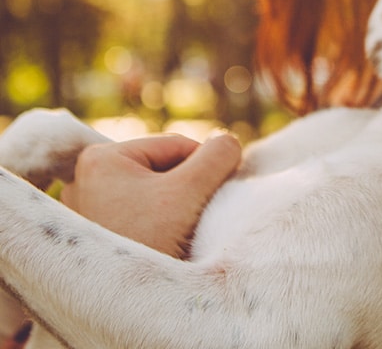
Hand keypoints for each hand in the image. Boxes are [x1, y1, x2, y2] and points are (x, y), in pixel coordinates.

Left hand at [60, 132, 241, 257]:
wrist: (124, 307)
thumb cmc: (150, 243)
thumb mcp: (192, 190)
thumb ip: (218, 155)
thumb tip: (228, 143)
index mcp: (101, 156)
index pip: (177, 147)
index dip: (204, 169)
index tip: (214, 196)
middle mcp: (84, 178)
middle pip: (162, 169)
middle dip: (186, 190)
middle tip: (196, 217)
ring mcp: (86, 208)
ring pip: (152, 192)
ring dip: (174, 207)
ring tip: (181, 232)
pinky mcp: (93, 233)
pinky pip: (138, 213)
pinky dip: (159, 223)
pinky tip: (167, 242)